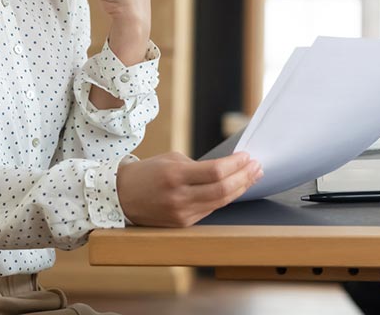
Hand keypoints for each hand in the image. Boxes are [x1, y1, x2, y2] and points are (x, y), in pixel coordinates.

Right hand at [116, 151, 262, 226]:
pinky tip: (234, 190)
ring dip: (240, 189)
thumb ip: (197, 166)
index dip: (235, 165)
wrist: (123, 195)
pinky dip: (225, 198)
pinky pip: (210, 209)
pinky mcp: (183, 224)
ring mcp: (182, 213)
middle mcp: (179, 196)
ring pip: (220, 202)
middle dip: (244, 177)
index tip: (247, 157)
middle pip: (222, 189)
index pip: (215, 171)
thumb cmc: (148, 172)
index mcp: (175, 175)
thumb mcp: (171, 160)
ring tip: (252, 177)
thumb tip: (227, 169)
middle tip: (257, 166)